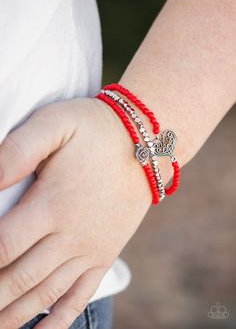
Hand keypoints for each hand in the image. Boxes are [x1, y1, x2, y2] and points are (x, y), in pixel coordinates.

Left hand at [0, 97, 150, 327]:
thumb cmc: (97, 130)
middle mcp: (71, 234)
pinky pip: (81, 295)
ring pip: (46, 293)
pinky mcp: (106, 253)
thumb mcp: (55, 124)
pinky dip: (59, 319)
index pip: (2, 245)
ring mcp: (91, 248)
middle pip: (20, 277)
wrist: (146, 143)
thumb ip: (17, 150)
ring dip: (16, 314)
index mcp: (53, 204)